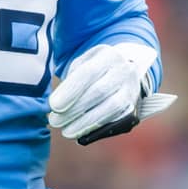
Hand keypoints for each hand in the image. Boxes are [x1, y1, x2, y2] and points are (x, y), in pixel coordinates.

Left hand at [47, 41, 174, 144]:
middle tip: (55, 121)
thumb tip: (57, 103)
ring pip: (110, 108)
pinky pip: (116, 120)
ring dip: (85, 122)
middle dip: (75, 109)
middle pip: (99, 91)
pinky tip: (80, 133)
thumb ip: (70, 79)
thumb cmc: (96, 69)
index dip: (70, 90)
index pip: (88, 72)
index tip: (54, 106)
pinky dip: (96, 128)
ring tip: (65, 131)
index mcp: (108, 55)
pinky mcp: (133, 107)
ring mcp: (131, 89)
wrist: (126, 71)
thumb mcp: (83, 63)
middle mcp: (124, 70)